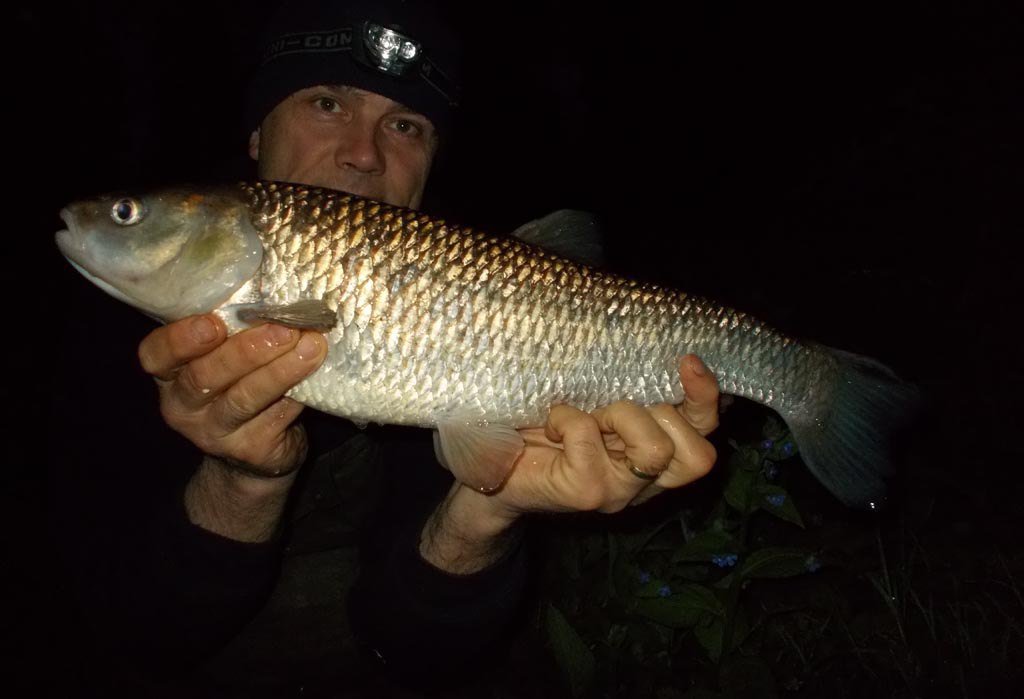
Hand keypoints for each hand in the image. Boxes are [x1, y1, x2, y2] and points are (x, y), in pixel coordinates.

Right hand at [137, 314, 327, 476]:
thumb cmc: (240, 380)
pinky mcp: (250, 450)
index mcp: (170, 373)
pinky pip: (275, 417)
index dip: (181, 339)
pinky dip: (297, 392)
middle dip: (246, 350)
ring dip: (280, 370)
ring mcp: (214, 433)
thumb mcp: (225, 353)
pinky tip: (314, 373)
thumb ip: (234, 326)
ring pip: (244, 399)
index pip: (156, 355)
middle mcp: (183, 406)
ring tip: (311, 346)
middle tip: (284, 328)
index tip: (214, 322)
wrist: (256, 448)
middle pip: (205, 377)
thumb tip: (274, 291)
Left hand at [419, 355, 719, 571]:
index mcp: (656, 458)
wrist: (495, 470)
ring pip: (655, 449)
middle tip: (610, 407)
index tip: (687, 360)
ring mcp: (618, 493)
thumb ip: (628, 386)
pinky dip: (568, 418)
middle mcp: (645, 482)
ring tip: (587, 415)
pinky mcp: (585, 492)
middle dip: (655, 411)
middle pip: (696, 453)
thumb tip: (653, 343)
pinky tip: (552, 423)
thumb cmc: (547, 427)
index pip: (705, 434)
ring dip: (620, 416)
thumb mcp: (594, 400)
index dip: (706, 398)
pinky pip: (589, 438)